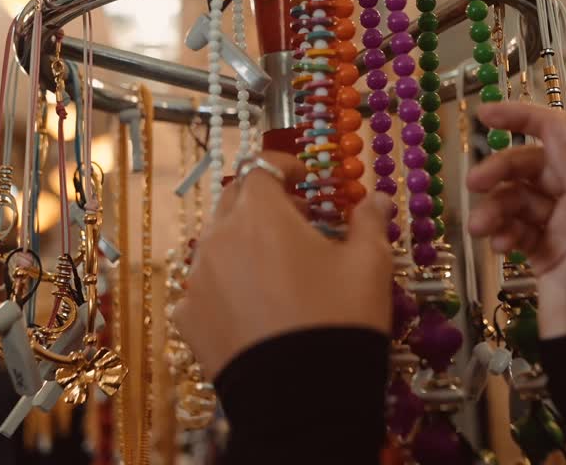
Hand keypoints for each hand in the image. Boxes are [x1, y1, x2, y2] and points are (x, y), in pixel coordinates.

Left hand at [172, 152, 393, 378]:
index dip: (285, 167)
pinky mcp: (188, 318)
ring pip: (216, 243)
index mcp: (260, 213)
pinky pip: (203, 287)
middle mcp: (218, 237)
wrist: (301, 398)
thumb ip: (370, 222)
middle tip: (298, 221)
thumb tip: (377, 201)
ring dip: (243, 242)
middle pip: (234, 201)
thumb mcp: (370, 264)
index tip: (306, 179)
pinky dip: (225, 285)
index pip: (261, 167)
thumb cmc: (339, 318)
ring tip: (276, 268)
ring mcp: (197, 279)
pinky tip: (252, 306)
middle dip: (264, 202)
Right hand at [466, 103, 565, 339]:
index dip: (525, 118)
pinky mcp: (544, 251)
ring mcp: (564, 225)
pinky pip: (514, 226)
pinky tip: (498, 247)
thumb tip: (553, 126)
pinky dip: (501, 231)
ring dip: (495, 208)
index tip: (485, 114)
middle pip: (534, 164)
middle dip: (501, 170)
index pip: (565, 133)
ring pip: (518, 197)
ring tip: (480, 229)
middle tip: (474, 183)